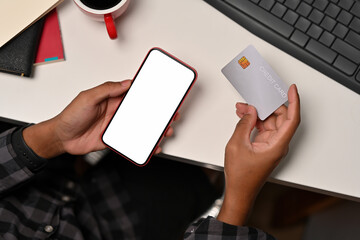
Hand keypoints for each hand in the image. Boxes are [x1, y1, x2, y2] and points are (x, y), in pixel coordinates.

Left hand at [23, 81, 177, 157]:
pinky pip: (131, 141)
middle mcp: (116, 111)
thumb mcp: (88, 97)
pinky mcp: (114, 139)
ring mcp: (116, 125)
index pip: (134, 93)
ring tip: (165, 131)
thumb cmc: (71, 116)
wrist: (61, 138)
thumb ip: (108, 89)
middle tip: (170, 115)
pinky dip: (142, 144)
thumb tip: (126, 83)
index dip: (148, 93)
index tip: (162, 93)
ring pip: (140, 127)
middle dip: (157, 113)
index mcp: (112, 98)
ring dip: (153, 129)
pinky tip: (150, 146)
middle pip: (141, 111)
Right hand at [217, 84, 300, 225]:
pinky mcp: (265, 147)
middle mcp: (278, 145)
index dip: (294, 102)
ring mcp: (272, 146)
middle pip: (280, 118)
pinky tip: (244, 117)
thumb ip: (244, 124)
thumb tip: (251, 111)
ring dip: (258, 114)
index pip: (292, 119)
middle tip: (255, 98)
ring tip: (242, 108)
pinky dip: (255, 122)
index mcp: (277, 145)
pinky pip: (264, 129)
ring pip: (270, 123)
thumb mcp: (237, 145)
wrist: (239, 191)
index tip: (292, 90)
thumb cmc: (241, 175)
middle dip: (268, 106)